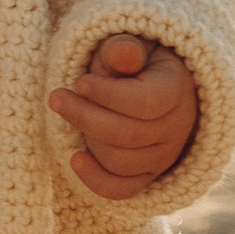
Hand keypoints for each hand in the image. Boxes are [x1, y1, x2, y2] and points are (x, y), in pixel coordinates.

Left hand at [48, 33, 196, 195]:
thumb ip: (124, 48)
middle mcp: (177, 128)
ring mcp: (164, 156)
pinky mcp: (148, 174)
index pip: (146, 103)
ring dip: (87, 140)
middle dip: (85, 116)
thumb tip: (122, 54)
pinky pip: (123, 190)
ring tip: (68, 114)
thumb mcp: (132, 43)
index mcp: (178, 90)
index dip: (108, 95)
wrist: (150, 84)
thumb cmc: (135, 60)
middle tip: (56, 97)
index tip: (80, 81)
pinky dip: (96, 180)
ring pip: (120, 162)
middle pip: (128, 136)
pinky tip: (75, 159)